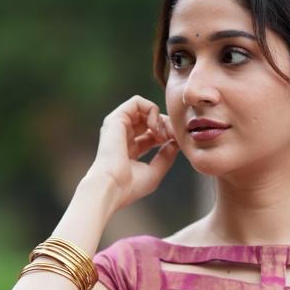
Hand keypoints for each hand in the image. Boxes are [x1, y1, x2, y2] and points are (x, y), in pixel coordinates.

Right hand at [87, 94, 179, 209]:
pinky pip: (137, 102)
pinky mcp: (116, 118)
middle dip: (167, 125)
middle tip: (174, 136)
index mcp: (130, 149)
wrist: (112, 187)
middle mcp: (123, 135)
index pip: (153, 134)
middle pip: (150, 120)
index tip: (177, 142)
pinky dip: (151, 110)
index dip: (168, 135)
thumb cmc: (130, 186)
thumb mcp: (154, 172)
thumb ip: (165, 156)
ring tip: (163, 133)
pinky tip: (155, 127)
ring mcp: (118, 126)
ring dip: (160, 118)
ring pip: (144, 109)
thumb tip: (176, 143)